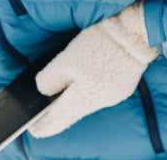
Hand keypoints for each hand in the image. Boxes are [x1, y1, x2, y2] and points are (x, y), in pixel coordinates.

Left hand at [29, 0, 158, 137]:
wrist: (132, 36)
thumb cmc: (97, 45)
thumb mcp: (67, 59)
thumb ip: (52, 77)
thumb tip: (42, 91)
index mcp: (85, 96)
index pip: (61, 117)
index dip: (46, 124)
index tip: (33, 131)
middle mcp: (100, 101)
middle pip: (74, 112)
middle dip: (56, 118)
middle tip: (40, 123)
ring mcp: (113, 94)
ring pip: (86, 103)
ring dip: (70, 106)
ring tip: (55, 109)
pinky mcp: (120, 85)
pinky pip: (98, 94)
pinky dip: (84, 95)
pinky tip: (78, 90)